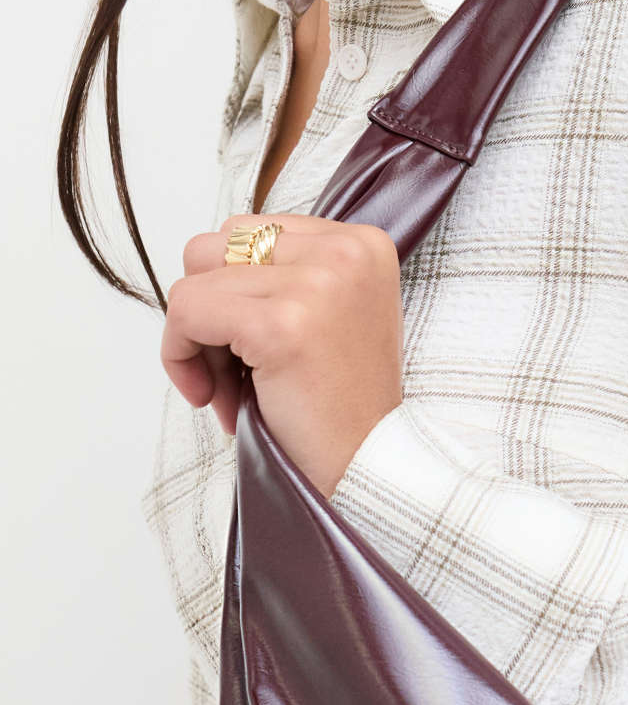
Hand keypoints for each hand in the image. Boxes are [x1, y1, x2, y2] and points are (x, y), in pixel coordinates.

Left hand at [162, 213, 404, 497]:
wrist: (369, 472)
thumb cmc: (341, 408)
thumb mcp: (327, 315)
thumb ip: (283, 275)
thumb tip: (202, 261)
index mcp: (362, 244)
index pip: (248, 232)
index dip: (230, 292)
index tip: (246, 348)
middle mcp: (347, 252)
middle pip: (215, 247)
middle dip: (208, 310)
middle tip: (234, 373)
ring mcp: (318, 285)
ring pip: (194, 278)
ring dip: (196, 340)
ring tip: (231, 390)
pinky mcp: (283, 325)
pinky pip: (186, 313)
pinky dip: (181, 359)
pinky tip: (215, 400)